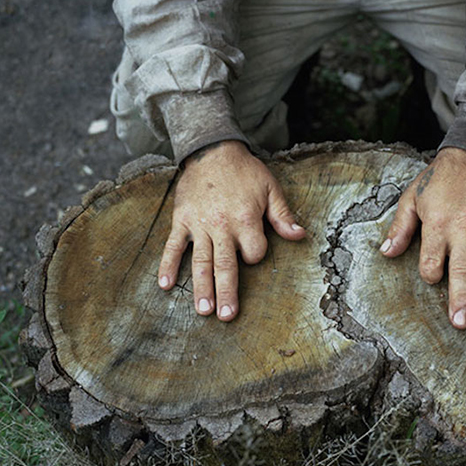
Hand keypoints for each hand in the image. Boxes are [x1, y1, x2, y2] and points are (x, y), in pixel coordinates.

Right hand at [157, 140, 305, 320]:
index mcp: (245, 219)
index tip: (254, 253)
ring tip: (202, 310)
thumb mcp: (271, 189)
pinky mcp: (181, 220)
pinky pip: (173, 245)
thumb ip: (283, 216)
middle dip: (226, 292)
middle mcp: (221, 225)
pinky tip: (165, 285)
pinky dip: (168, 265)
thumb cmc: (245, 171)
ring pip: (200, 261)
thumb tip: (300, 235)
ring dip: (201, 287)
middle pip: (225, 265)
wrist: (212, 149)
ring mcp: (199, 224)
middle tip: (225, 316)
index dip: (256, 255)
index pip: (254, 251)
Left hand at [380, 148, 465, 328]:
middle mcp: (461, 230)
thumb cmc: (437, 180)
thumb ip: (400, 228)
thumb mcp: (411, 199)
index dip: (431, 275)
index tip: (433, 280)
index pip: (433, 261)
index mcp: (437, 225)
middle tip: (461, 323)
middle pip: (461, 270)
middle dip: (460, 298)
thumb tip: (387, 254)